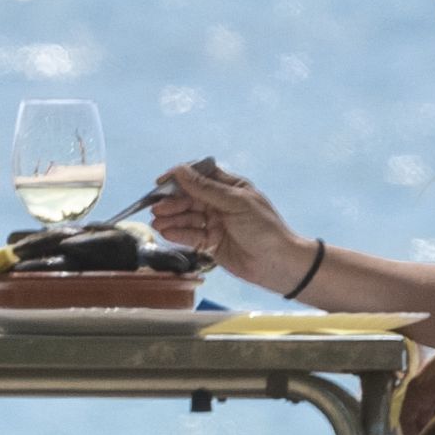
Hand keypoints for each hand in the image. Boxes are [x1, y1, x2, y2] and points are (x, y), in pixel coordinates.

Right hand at [145, 157, 306, 290]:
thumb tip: (180, 171)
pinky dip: (178, 234)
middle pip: (190, 198)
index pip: (200, 176)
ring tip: (157, 222)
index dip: (180, 177)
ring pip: (188, 217)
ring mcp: (215, 224)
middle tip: (156, 207)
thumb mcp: (235, 203)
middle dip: (172, 202)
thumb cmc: (264, 228)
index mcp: (230, 187)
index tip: (162, 181)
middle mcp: (220, 204)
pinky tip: (166, 232)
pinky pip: (191, 236)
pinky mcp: (211, 244)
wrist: (278, 263)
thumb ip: (206, 189)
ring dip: (171, 219)